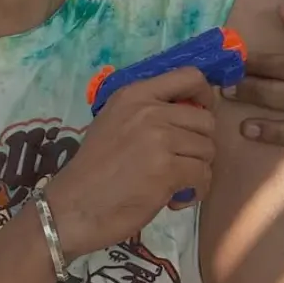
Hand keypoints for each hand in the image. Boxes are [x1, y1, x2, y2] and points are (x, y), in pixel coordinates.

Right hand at [48, 67, 217, 260]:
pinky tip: (174, 198)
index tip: (198, 115)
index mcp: (133, 94)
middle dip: (199, 145)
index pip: (189, 76)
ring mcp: (159, 139)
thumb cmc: (93, 169)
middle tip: (180, 162)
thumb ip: (147, 112)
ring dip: (197, 170)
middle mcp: (148, 110)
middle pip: (205, 120)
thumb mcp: (114, 123)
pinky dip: (195, 191)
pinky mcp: (167, 169)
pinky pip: (203, 175)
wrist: (75, 206)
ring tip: (174, 183)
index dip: (205, 96)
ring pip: (208, 149)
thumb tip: (191, 113)